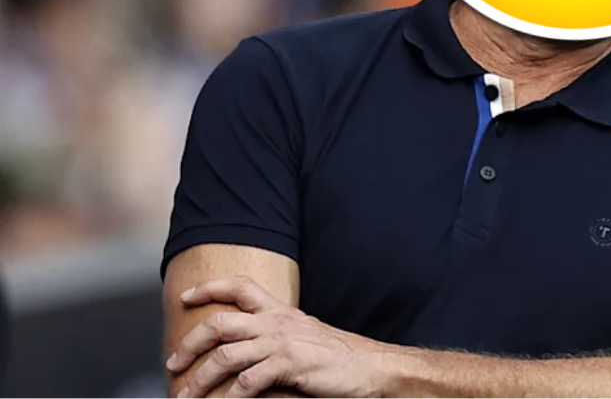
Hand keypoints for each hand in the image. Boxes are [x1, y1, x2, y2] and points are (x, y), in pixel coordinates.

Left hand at [166, 276, 395, 397]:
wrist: (374, 367)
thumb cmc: (340, 358)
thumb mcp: (306, 337)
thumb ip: (276, 339)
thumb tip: (247, 353)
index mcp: (282, 312)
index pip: (241, 287)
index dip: (210, 287)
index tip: (186, 295)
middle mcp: (278, 322)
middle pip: (220, 323)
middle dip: (190, 343)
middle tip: (173, 361)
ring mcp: (283, 343)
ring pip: (225, 356)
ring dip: (199, 379)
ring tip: (186, 395)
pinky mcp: (290, 366)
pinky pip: (247, 383)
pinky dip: (228, 398)